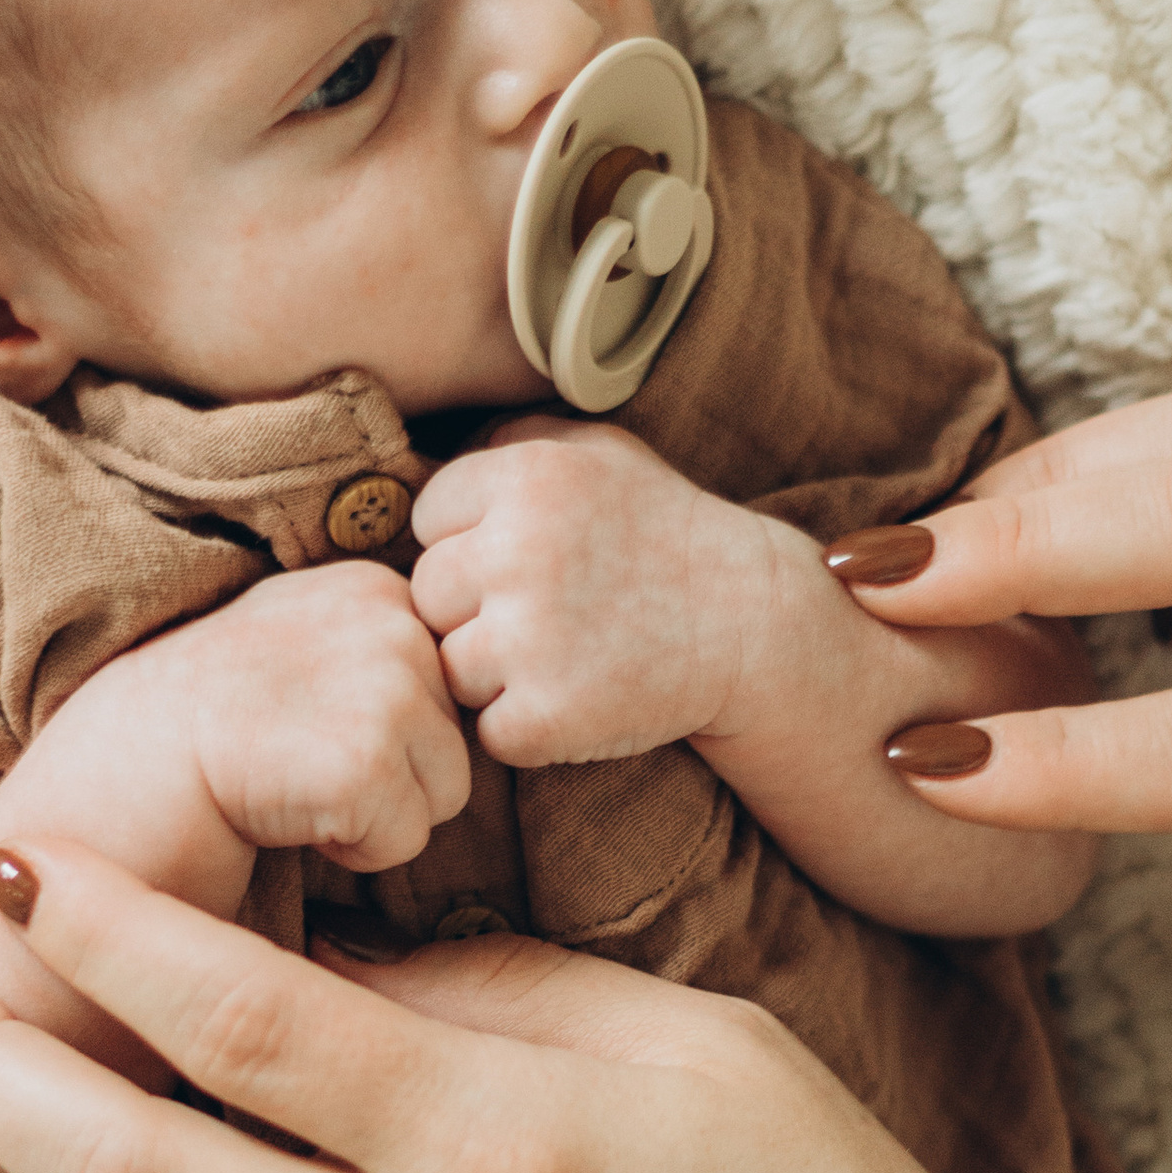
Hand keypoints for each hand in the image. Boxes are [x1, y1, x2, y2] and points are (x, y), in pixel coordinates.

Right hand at [175, 562, 472, 868]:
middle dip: (390, 776)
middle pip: (461, 740)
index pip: (450, 693)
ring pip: (449, 793)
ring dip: (376, 815)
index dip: (383, 735)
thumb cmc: (205, 731)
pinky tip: (278, 813)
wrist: (113, 779)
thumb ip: (381, 651)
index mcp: (377, 586)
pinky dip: (350, 851)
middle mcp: (390, 617)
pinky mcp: (364, 759)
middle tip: (291, 762)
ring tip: (288, 785)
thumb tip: (474, 687)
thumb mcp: (302, 647)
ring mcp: (382, 684)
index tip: (304, 727)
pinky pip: (407, 840)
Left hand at [411, 417, 787, 765]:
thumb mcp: (598, 451)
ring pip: (450, 667)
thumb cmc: (663, 533)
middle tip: (550, 612)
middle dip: (474, 609)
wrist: (754, 624)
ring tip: (568, 652)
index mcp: (528, 476)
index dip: (471, 544)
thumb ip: (512, 442)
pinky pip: (488, 730)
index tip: (529, 558)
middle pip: (428, 596)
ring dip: (495, 672)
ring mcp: (531, 639)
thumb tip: (417, 461)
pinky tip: (579, 695)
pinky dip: (525, 726)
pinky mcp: (545, 716)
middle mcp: (520, 551)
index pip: (429, 518)